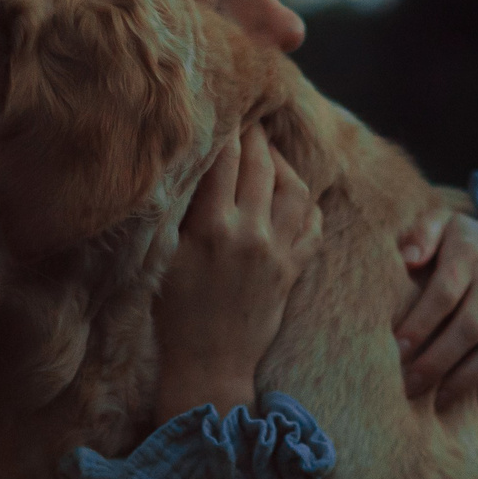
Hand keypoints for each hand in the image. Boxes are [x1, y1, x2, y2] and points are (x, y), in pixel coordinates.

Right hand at [154, 130, 322, 423]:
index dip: (225, 130)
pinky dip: (307, 204)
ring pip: (295, 190)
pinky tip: (294, 195)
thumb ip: (180, 213)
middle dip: (255, 137)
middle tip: (250, 118)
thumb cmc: (174, 316)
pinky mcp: (294, 271)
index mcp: (212, 228)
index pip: (224, 160)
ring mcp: (278, 252)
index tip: (224, 110)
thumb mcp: (164, 259)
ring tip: (270, 154)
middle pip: (261, 166)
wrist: (208, 368)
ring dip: (284, 165)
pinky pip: (314, 225)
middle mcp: (251, 234)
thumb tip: (188, 167)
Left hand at [393, 209, 477, 407]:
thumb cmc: (469, 242)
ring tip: (437, 401)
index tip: (397, 348)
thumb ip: (422, 234)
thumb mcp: (445, 222)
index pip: (446, 292)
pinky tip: (473, 398)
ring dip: (465, 379)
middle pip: (470, 328)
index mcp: (469, 255)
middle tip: (409, 385)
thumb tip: (406, 258)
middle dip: (437, 361)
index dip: (422, 322)